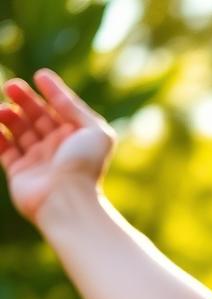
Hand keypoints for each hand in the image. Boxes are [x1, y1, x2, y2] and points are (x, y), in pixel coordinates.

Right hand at [0, 69, 116, 223]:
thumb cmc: (84, 166)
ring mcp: (37, 161)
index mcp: (75, 139)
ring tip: (3, 109)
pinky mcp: (19, 173)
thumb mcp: (94, 130)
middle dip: (23, 100)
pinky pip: (4, 149)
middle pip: (36, 117)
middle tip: (11, 87)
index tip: (38, 77)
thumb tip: (47, 83)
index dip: (50, 92)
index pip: (59, 110)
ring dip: (8, 115)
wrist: (67, 201)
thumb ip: (74, 106)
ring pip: (18, 130)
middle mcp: (56, 149)